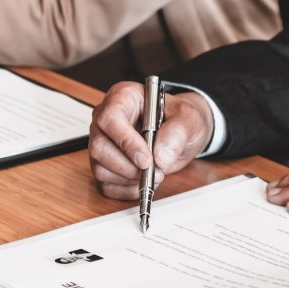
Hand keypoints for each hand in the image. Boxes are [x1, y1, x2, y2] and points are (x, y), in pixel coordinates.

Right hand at [88, 82, 214, 199]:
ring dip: (129, 179)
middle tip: (155, 171)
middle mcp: (106, 119)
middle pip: (99, 146)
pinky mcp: (104, 164)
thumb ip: (177, 133)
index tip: (146, 159)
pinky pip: (105, 184)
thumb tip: (160, 156)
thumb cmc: (179, 119)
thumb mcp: (189, 118)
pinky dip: (126, 189)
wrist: (181, 133)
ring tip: (154, 174)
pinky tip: (143, 182)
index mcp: (122, 97)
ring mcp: (102, 142)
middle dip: (128, 166)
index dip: (126, 141)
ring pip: (100, 167)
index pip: (110, 118)